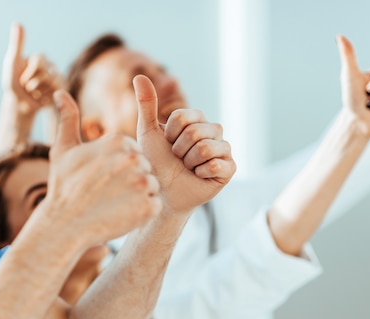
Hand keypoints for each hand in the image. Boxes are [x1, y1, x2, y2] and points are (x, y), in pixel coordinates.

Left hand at [2, 23, 65, 115]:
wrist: (20, 104)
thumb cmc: (13, 83)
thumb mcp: (12, 62)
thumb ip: (16, 44)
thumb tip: (18, 23)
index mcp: (41, 58)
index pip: (38, 62)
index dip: (26, 74)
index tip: (20, 77)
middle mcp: (52, 66)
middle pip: (44, 75)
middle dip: (30, 85)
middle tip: (26, 87)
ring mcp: (59, 79)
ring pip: (51, 86)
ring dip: (37, 94)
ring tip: (33, 93)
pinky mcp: (62, 92)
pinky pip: (56, 95)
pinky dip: (44, 100)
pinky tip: (41, 99)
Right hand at [38, 90, 161, 245]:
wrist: (64, 225)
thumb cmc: (63, 186)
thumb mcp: (63, 149)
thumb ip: (67, 118)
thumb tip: (60, 92)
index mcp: (118, 140)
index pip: (133, 151)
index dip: (119, 166)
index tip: (104, 177)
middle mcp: (133, 158)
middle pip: (144, 167)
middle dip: (131, 179)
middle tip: (109, 192)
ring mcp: (142, 183)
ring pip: (151, 186)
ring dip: (138, 196)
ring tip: (115, 203)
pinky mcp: (148, 208)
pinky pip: (155, 206)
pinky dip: (142, 212)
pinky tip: (123, 214)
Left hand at [133, 75, 234, 214]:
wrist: (162, 192)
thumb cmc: (154, 162)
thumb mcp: (148, 131)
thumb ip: (147, 103)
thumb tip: (139, 75)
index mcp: (196, 119)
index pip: (183, 116)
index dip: (170, 133)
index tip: (167, 143)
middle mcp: (213, 131)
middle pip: (195, 131)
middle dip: (179, 149)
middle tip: (178, 159)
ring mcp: (223, 149)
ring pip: (206, 147)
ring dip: (189, 162)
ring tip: (187, 168)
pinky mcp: (229, 168)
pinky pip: (217, 164)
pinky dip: (201, 173)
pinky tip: (198, 177)